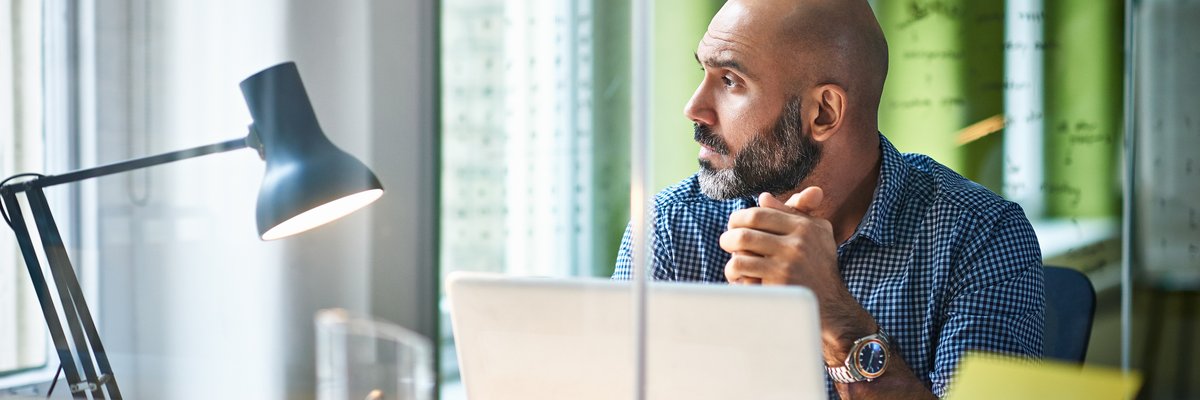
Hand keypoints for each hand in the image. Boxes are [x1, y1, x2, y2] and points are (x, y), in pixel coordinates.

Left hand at [720, 187, 877, 362]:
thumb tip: (763, 197)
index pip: (758, 214)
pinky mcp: (778, 287)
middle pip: (745, 233)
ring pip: (739, 255)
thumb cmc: (820, 266)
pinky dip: (736, 278)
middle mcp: (797, 244)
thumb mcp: (817, 233)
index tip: (734, 225)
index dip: (738, 218)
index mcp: (804, 227)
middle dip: (729, 238)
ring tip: (734, 265)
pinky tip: (741, 281)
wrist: (833, 306)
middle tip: (727, 243)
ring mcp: (787, 266)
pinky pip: (744, 276)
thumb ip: (793, 212)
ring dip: (731, 261)